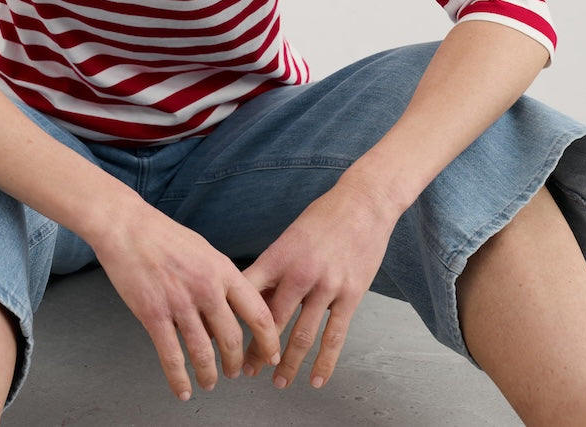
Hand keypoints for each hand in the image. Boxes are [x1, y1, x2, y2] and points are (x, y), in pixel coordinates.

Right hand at [92, 200, 280, 400]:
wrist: (127, 227)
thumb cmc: (163, 236)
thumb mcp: (204, 251)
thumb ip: (219, 280)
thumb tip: (228, 310)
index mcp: (222, 270)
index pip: (258, 313)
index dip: (268, 340)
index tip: (271, 355)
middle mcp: (206, 288)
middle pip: (232, 339)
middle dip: (236, 363)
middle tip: (235, 372)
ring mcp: (180, 302)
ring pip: (204, 353)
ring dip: (209, 374)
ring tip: (210, 382)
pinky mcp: (153, 314)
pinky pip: (172, 357)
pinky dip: (179, 379)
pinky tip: (183, 389)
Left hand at [242, 169, 398, 389]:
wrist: (363, 202)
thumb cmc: (323, 216)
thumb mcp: (291, 235)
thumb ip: (276, 268)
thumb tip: (255, 299)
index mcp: (279, 255)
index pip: (248, 293)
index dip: (233, 318)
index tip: (222, 338)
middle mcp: (300, 272)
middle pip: (272, 320)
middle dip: (257, 349)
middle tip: (245, 369)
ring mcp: (327, 285)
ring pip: (302, 335)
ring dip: (288, 363)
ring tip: (277, 382)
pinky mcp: (351, 295)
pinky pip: (335, 336)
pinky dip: (324, 362)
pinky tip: (315, 380)